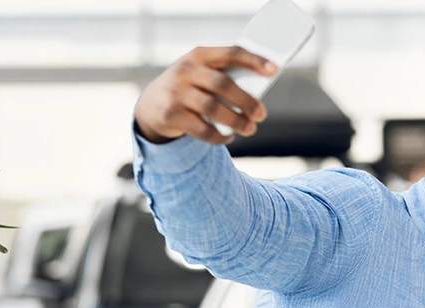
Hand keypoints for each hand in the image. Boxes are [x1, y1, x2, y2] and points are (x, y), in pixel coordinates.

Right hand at [135, 46, 275, 144]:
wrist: (151, 106)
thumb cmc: (189, 89)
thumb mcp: (201, 75)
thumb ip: (224, 77)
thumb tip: (258, 95)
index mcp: (199, 55)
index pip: (230, 53)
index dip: (253, 61)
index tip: (274, 70)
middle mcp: (185, 71)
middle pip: (223, 85)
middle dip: (247, 101)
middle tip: (261, 114)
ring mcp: (175, 92)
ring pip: (214, 109)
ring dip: (237, 122)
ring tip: (250, 129)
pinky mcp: (170, 115)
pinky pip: (203, 130)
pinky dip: (220, 136)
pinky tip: (229, 137)